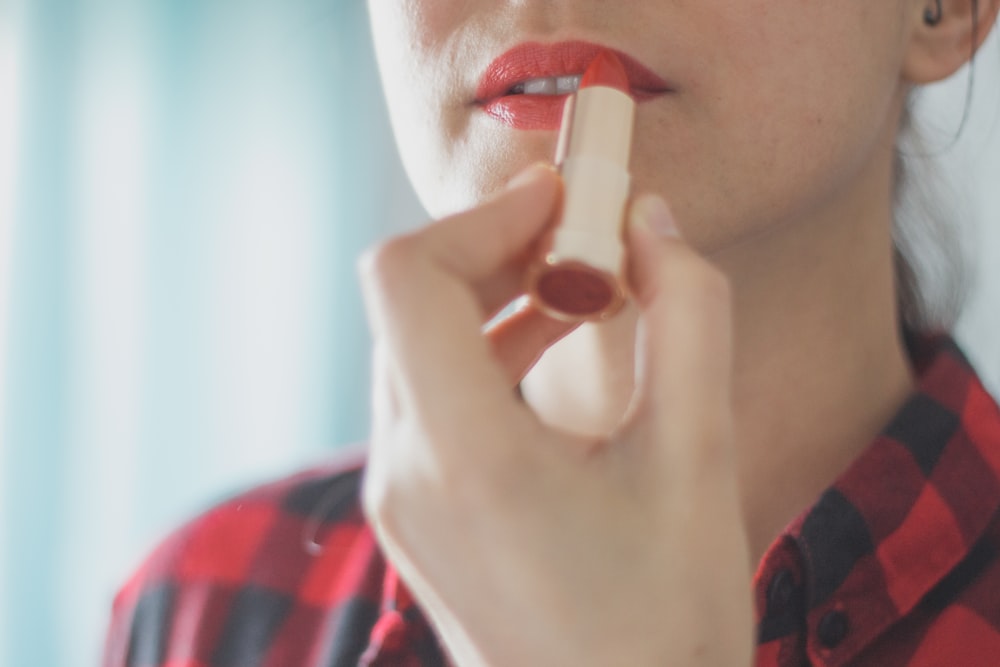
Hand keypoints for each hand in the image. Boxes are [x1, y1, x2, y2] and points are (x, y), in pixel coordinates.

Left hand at [358, 164, 753, 666]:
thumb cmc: (666, 623)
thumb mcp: (700, 459)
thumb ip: (687, 316)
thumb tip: (651, 222)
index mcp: (465, 457)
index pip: (406, 277)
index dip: (481, 217)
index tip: (563, 203)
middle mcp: (404, 472)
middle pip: (410, 302)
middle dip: (496, 248)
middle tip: (584, 234)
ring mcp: (398, 498)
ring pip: (416, 344)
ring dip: (492, 296)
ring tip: (584, 290)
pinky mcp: (412, 513)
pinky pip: (426, 396)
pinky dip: (483, 350)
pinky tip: (554, 347)